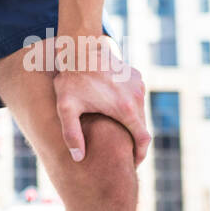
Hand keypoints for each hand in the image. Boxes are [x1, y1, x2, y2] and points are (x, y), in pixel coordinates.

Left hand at [51, 34, 149, 165]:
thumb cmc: (71, 79)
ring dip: (132, 123)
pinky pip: (137, 97)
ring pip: (140, 112)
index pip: (143, 140)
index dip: (139, 155)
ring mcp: (138, 84)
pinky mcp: (136, 76)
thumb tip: (78, 158)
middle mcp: (137, 96)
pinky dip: (131, 107)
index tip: (132, 163)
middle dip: (134, 141)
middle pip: (142, 127)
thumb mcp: (66, 107)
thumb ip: (71, 134)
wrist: (79, 48)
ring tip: (118, 133)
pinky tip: (116, 112)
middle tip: (123, 152)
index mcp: (125, 109)